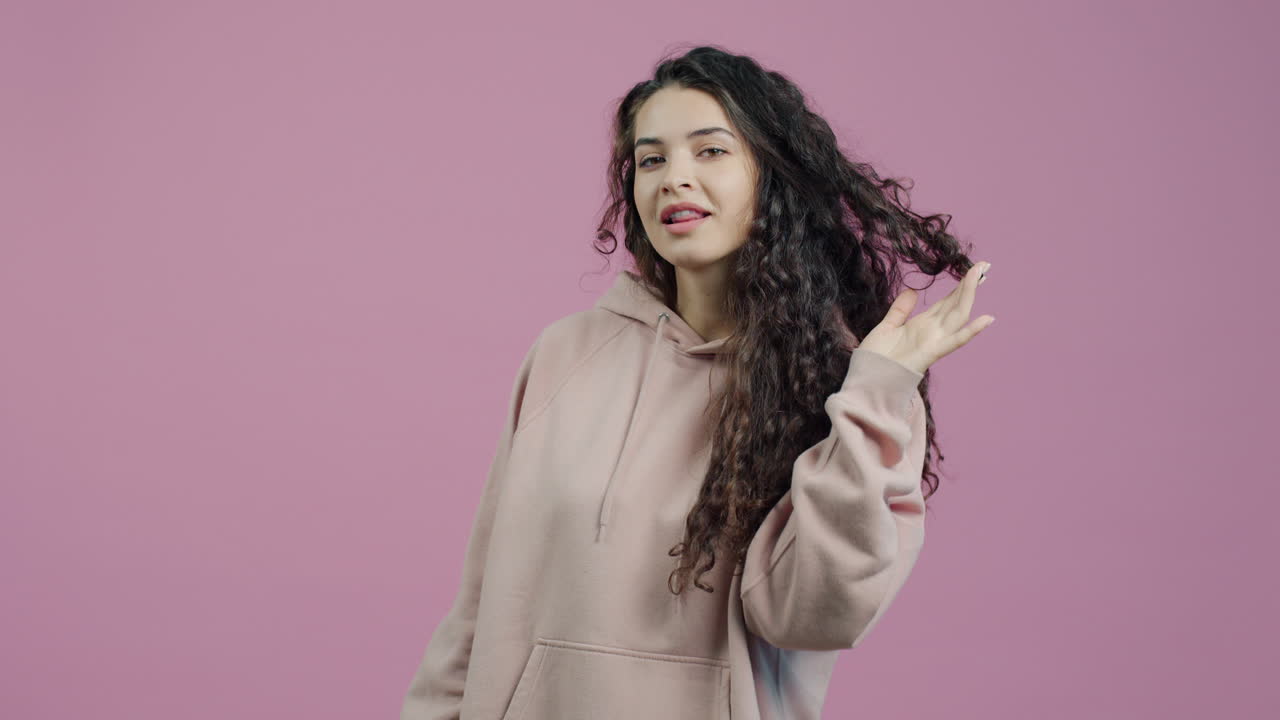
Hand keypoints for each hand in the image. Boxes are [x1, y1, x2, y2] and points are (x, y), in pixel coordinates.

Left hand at [857, 261, 994, 374]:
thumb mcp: (887, 327)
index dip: (960, 286)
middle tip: (984, 264)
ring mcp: (934, 341)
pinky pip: (955, 341)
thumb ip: (900, 310)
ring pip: (958, 315)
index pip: (947, 302)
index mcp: (922, 325)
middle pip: (956, 304)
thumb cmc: (876, 359)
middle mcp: (932, 331)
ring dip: (969, 295)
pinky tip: (986, 319)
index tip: (972, 270)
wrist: (867, 380)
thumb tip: (913, 291)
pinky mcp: (931, 353)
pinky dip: (971, 331)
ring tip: (981, 275)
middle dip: (970, 285)